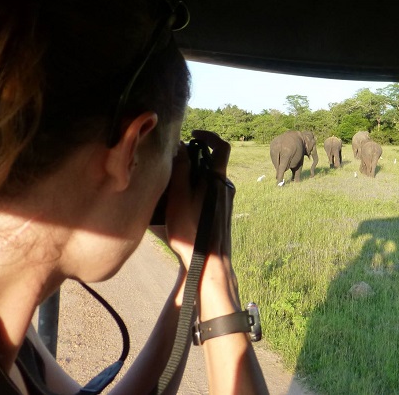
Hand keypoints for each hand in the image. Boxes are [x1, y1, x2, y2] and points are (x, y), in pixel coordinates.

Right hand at [156, 130, 240, 316]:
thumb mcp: (179, 196)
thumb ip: (181, 169)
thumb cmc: (192, 230)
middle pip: (211, 164)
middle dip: (193, 159)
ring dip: (193, 177)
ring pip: (209, 180)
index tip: (194, 134)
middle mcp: (226, 187)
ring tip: (172, 186)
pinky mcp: (222, 213)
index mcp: (218, 179)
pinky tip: (180, 204)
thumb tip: (181, 146)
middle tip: (174, 163)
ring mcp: (226, 201)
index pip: (221, 147)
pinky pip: (209, 194)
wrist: (210, 263)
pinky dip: (196, 191)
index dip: (209, 136)